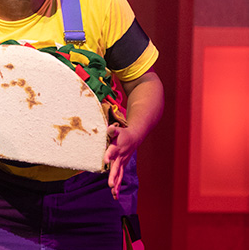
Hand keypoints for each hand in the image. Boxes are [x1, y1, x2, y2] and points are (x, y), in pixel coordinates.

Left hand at [104, 71, 163, 198]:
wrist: (149, 112)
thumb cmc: (133, 101)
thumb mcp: (124, 89)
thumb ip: (110, 75)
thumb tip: (99, 56)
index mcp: (126, 127)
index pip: (122, 129)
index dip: (117, 132)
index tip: (111, 131)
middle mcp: (128, 140)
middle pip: (120, 150)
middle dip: (113, 157)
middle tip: (105, 162)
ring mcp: (127, 149)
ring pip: (120, 164)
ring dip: (114, 175)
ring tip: (110, 187)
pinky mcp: (124, 155)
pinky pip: (119, 170)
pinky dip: (115, 181)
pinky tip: (112, 193)